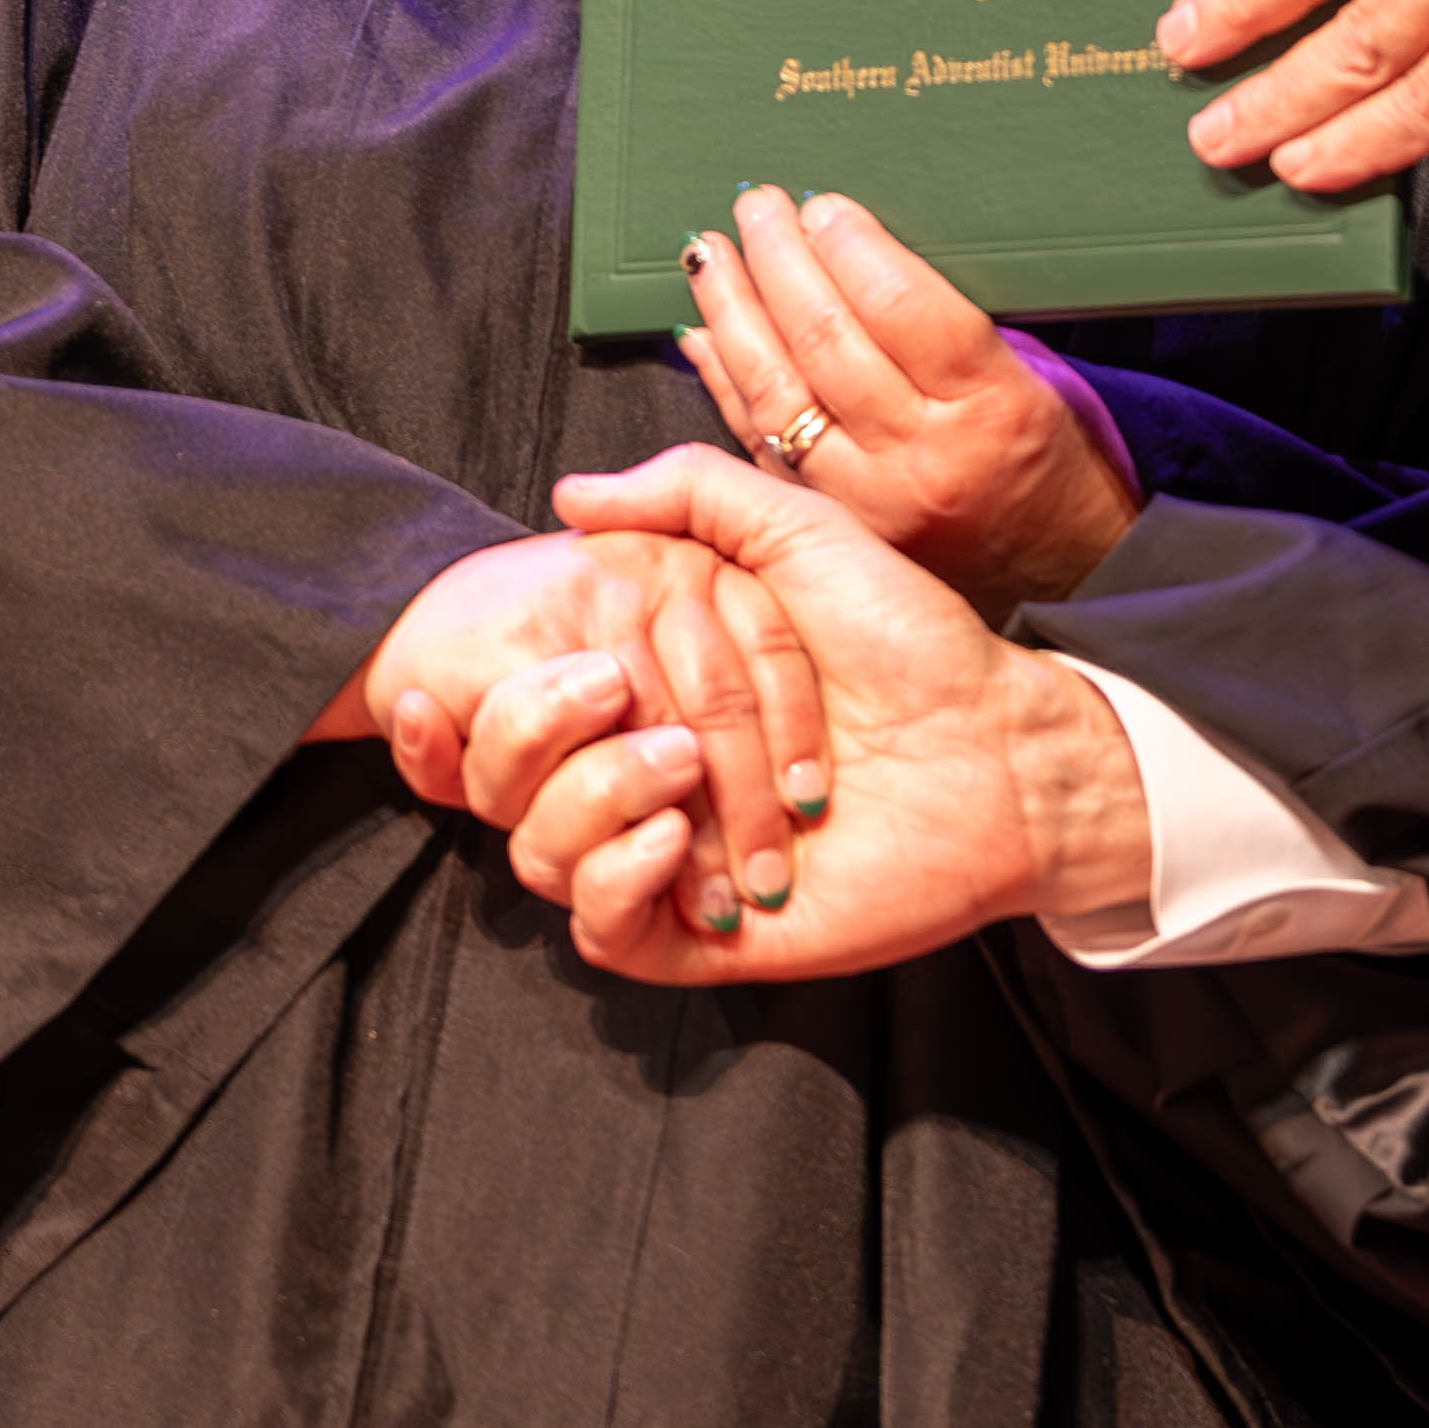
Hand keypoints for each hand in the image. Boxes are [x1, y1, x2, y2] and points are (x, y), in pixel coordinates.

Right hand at [505, 447, 1154, 984]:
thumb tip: (571, 497)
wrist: (997, 747)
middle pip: (499, 790)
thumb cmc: (908, 641)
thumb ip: (690, 493)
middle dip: (528, 735)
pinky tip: (678, 839)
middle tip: (609, 689)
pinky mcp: (705, 933)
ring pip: (540, 860)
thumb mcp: (797, 533)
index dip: (450, 712)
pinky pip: (602, 934)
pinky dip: (617, 882)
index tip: (431, 677)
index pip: (504, 717)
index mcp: (643, 697)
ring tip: (681, 766)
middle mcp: (643, 778)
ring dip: (593, 800)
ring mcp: (669, 858)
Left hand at [675, 184, 1143, 607]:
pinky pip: (758, 448)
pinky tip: (704, 336)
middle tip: (756, 207)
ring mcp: (871, 501)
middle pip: (827, 340)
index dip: (849, 245)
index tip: (821, 205)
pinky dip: (724, 386)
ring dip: (733, 314)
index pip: (900, 306)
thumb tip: (869, 259)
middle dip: (779, 260)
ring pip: (778, 394)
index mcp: (992, 404)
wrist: (1070, 579)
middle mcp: (925, 456)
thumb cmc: (1062, 468)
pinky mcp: (837, 529)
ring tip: (711, 258)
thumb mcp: (1043, 379)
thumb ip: (959, 328)